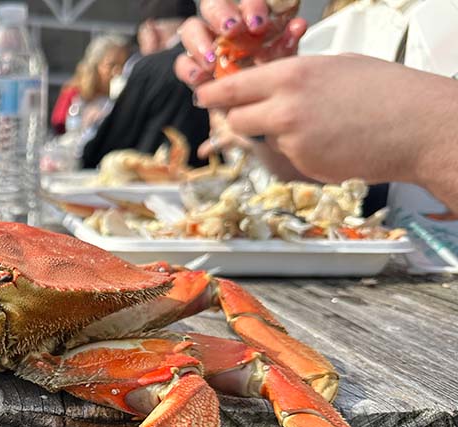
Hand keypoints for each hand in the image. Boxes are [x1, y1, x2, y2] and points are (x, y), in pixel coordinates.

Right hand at [174, 0, 306, 85]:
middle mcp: (222, 27)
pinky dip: (189, 68)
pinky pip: (182, 63)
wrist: (256, 107)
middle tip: (232, 31)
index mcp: (247, 17)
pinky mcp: (191, 68)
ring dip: (200, 42)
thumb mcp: (281, 61)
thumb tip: (299, 24)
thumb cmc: (268, 77)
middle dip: (221, 15)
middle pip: (212, 6)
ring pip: (191, 29)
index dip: (251, 8)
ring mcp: (204, 45)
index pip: (245, 2)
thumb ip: (288, 43)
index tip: (259, 25)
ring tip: (212, 60)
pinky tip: (200, 78)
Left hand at [193, 54, 457, 195]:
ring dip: (274, 134)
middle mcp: (285, 107)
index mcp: (292, 75)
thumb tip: (266, 84)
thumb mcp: (333, 67)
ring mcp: (292, 139)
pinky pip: (286, 155)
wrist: (417, 126)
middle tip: (252, 114)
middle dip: (239, 118)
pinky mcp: (302, 164)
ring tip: (314, 124)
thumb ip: (293, 78)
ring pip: (261, 139)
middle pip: (234, 118)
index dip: (214, 93)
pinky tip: (329, 141)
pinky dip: (299, 150)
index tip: (204, 95)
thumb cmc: (384, 91)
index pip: (232, 87)